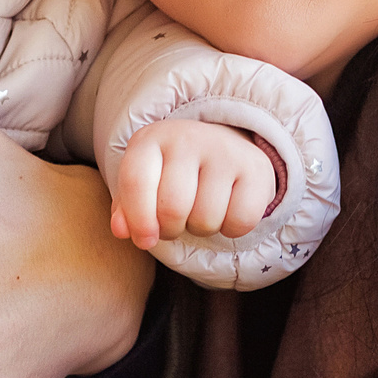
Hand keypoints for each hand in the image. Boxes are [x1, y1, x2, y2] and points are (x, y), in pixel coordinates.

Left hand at [110, 119, 277, 249]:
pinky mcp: (255, 168)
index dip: (138, 220)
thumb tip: (121, 230)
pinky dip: (230, 229)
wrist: (221, 146)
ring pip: (206, 219)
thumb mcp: (144, 182)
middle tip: (174, 223)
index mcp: (151, 139)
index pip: (136, 181)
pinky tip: (226, 211)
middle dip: (170, 230)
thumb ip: (127, 207)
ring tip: (199, 211)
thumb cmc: (173, 173)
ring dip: (200, 229)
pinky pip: (240, 221)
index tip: (145, 240)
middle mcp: (187, 137)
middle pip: (172, 208)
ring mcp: (224, 150)